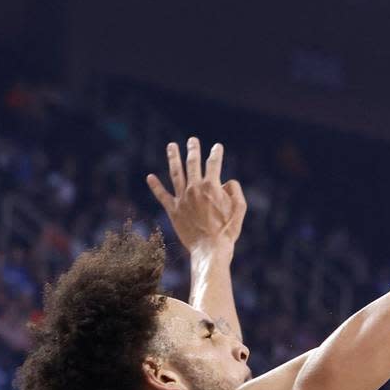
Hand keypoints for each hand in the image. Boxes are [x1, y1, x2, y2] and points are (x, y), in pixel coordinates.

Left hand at [147, 137, 247, 252]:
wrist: (210, 249)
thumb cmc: (227, 231)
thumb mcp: (240, 209)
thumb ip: (235, 190)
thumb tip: (226, 182)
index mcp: (212, 186)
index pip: (214, 163)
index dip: (216, 153)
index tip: (217, 147)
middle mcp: (195, 188)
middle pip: (192, 163)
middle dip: (193, 149)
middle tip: (192, 140)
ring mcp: (182, 198)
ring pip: (175, 173)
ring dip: (173, 157)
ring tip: (171, 146)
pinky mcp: (173, 210)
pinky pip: (162, 195)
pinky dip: (155, 186)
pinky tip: (150, 177)